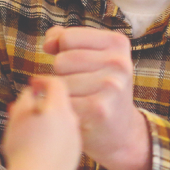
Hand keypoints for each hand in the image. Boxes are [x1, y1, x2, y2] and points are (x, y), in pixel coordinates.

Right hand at [0, 77, 81, 169]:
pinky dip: (56, 137)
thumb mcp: (17, 117)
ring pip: (64, 122)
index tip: (33, 84)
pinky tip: (42, 146)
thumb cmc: (22, 148)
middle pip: (62, 104)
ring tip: (32, 130)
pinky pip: (66, 139)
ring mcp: (76, 139)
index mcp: (59, 108)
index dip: (43, 81)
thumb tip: (32, 92)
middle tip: (29, 109)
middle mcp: (72, 121)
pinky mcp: (76, 155)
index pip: (57, 83)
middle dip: (46, 103)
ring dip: (51, 121)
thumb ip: (26, 99)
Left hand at [43, 26, 150, 169]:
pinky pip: (62, 102)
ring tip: (80, 99)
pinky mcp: (99, 109)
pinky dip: (63, 109)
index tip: (73, 63)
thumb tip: (48, 43)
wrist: (121, 132)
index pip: (66, 37)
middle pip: (61, 61)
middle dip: (62, 74)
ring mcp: (111, 86)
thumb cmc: (100, 89)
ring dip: (62, 94)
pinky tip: (78, 113)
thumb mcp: (94, 57)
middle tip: (80, 86)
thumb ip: (66, 39)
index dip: (60, 50)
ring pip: (59, 82)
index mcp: (117, 43)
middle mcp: (118, 62)